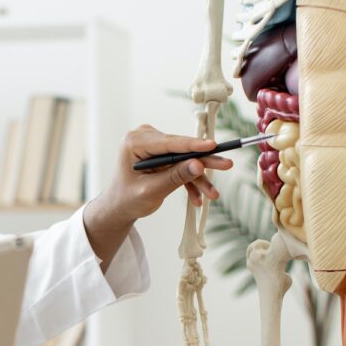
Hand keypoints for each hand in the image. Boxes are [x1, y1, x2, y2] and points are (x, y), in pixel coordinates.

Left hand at [83, 125, 232, 268]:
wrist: (119, 208)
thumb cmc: (127, 200)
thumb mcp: (150, 191)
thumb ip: (174, 178)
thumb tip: (198, 165)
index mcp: (135, 142)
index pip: (169, 142)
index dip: (193, 145)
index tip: (213, 146)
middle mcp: (145, 138)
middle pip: (182, 149)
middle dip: (204, 162)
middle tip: (227, 165)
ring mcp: (155, 146)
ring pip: (185, 159)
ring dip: (199, 178)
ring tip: (213, 195)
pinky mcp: (163, 155)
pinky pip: (181, 166)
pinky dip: (190, 182)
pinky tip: (198, 199)